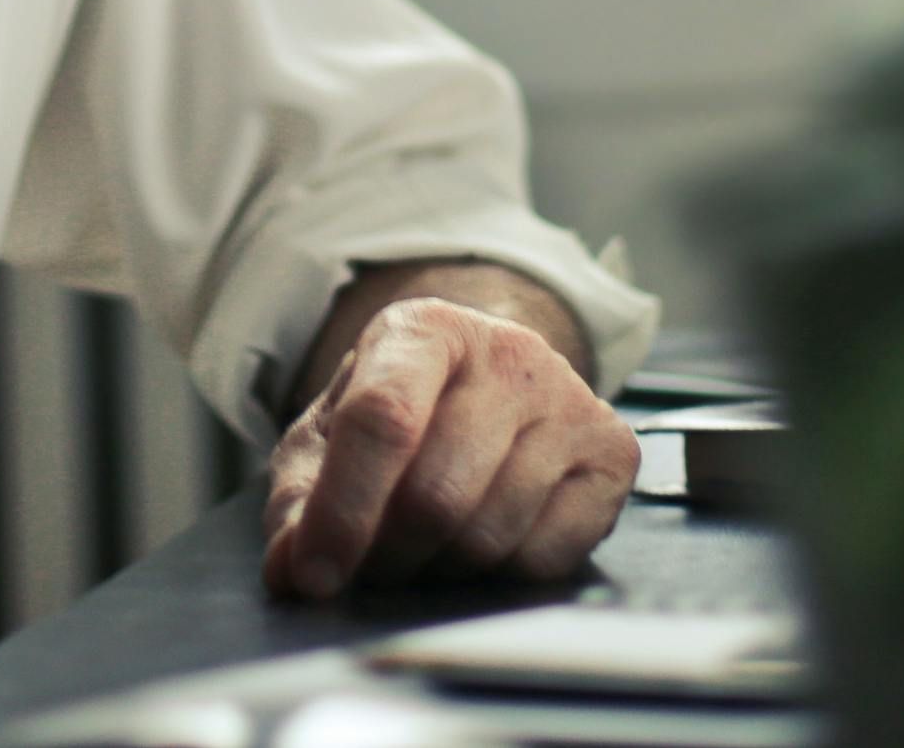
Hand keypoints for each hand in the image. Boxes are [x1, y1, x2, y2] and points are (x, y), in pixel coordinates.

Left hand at [258, 295, 638, 596]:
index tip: (315, 574)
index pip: (382, 420)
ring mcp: (570, 398)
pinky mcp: (613, 452)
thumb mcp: (329, 439)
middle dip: (389, 554)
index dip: (342, 511)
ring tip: (425, 548)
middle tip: (372, 563)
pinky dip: (502, 575)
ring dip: (441, 569)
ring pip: (490, 534)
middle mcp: (507, 352)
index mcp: (424, 329)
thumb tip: (290, 568)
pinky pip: (547, 556)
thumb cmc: (402, 412)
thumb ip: (299, 502)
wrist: (489, 381)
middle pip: (435, 495)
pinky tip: (485, 541)